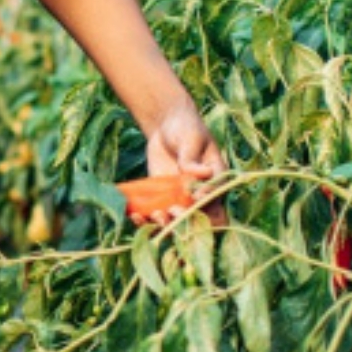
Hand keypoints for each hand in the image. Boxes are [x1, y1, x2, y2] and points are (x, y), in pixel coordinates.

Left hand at [141, 98, 226, 226]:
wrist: (166, 126)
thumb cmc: (186, 129)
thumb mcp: (191, 139)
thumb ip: (193, 157)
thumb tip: (203, 173)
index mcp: (215, 182)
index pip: (216, 201)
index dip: (207, 205)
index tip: (195, 197)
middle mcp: (199, 195)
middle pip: (197, 219)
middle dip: (185, 220)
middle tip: (173, 210)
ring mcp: (179, 199)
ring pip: (175, 222)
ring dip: (165, 225)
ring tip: (155, 215)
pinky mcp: (161, 199)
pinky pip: (155, 214)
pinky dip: (145, 220)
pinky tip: (136, 216)